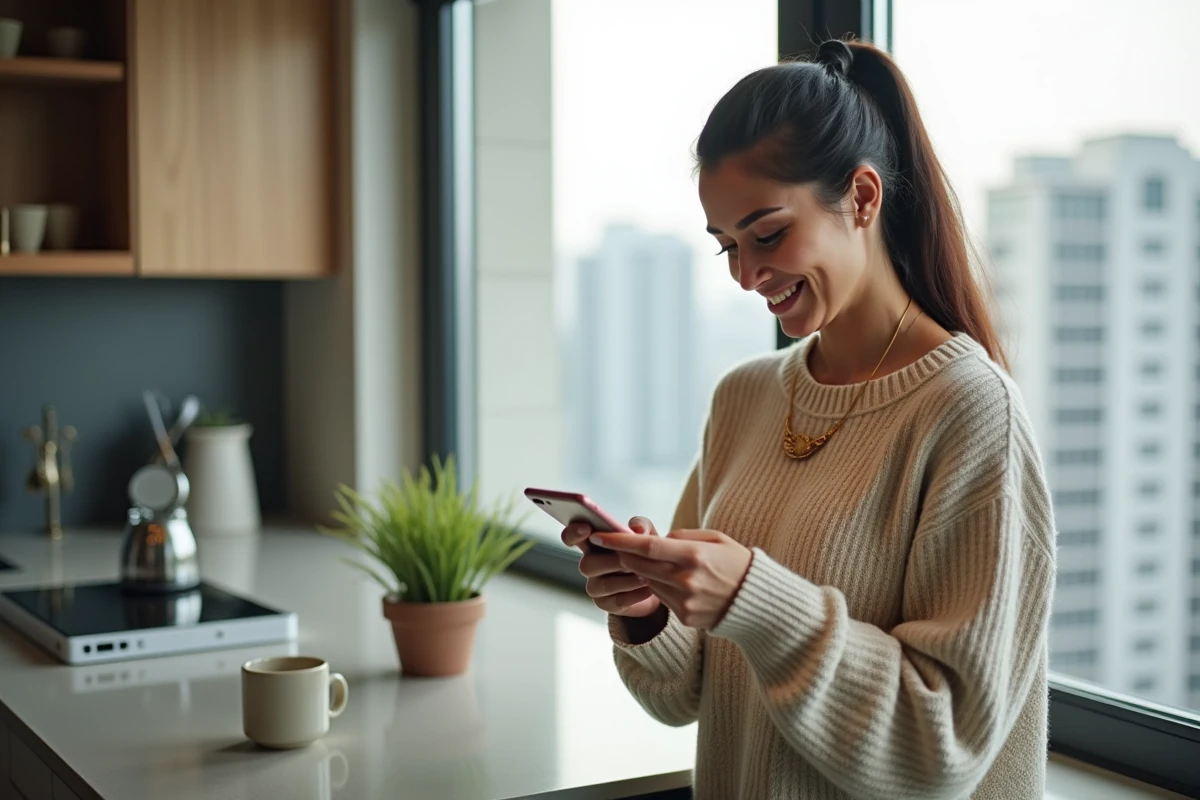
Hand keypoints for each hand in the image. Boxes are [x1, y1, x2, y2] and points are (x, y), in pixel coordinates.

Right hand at [562, 517, 661, 617]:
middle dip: (611, 561)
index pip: (572, 537)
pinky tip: (649, 588)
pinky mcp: (607, 604)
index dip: (573, 532)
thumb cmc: (645, 554)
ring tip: (647, 575)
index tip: (586, 528)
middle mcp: (590, 564)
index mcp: (594, 544)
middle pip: (586, 565)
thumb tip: (636, 529)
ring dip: (627, 580)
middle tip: (633, 558)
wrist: (658, 584)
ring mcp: (596, 586)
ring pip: (603, 584)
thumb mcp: (647, 535)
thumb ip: (641, 526)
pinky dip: (635, 594)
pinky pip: (617, 601)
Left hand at [587, 529, 751, 629]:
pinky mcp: (685, 617)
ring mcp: (685, 601)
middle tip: (614, 547)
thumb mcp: (715, 538)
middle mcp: (686, 580)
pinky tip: (674, 581)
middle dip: (624, 555)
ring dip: (643, 572)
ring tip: (657, 563)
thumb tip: (655, 538)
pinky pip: (662, 598)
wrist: (757, 602)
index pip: (646, 547)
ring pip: (647, 582)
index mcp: (694, 555)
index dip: (619, 541)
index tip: (599, 535)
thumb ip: (682, 536)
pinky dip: (661, 587)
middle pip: (639, 566)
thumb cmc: (736, 562)